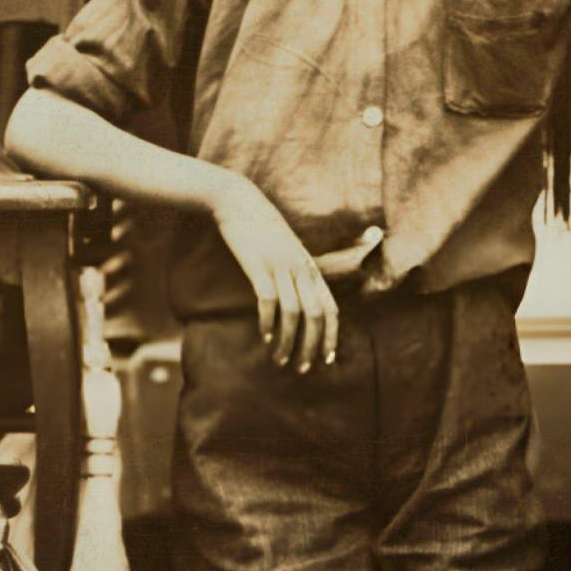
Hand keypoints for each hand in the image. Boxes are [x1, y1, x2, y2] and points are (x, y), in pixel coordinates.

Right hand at [211, 172, 338, 373]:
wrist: (239, 201)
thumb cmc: (261, 228)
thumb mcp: (287, 249)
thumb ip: (296, 272)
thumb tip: (300, 301)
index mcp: (309, 266)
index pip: (331, 307)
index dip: (331, 335)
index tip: (327, 359)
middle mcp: (300, 268)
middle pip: (316, 315)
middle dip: (312, 346)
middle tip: (303, 368)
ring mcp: (280, 266)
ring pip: (294, 313)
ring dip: (288, 342)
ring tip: (280, 360)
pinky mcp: (258, 266)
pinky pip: (268, 301)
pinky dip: (268, 323)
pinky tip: (264, 337)